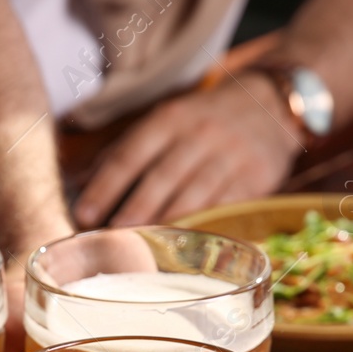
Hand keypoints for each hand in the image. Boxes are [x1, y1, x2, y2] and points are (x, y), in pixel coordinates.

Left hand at [72, 73, 304, 229]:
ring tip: (142, 247)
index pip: (131, 154)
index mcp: (170, 118)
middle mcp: (199, 134)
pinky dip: (204, 226)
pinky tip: (184, 244)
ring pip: (194, 194)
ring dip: (166, 223)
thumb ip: (130, 149)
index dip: (106, 186)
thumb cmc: (202, 120)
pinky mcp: (255, 178)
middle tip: (111, 237)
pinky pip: (225, 206)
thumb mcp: (167, 119)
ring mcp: (229, 156)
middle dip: (134, 209)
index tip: (84, 214)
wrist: (269, 105)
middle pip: (161, 177)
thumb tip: (83, 182)